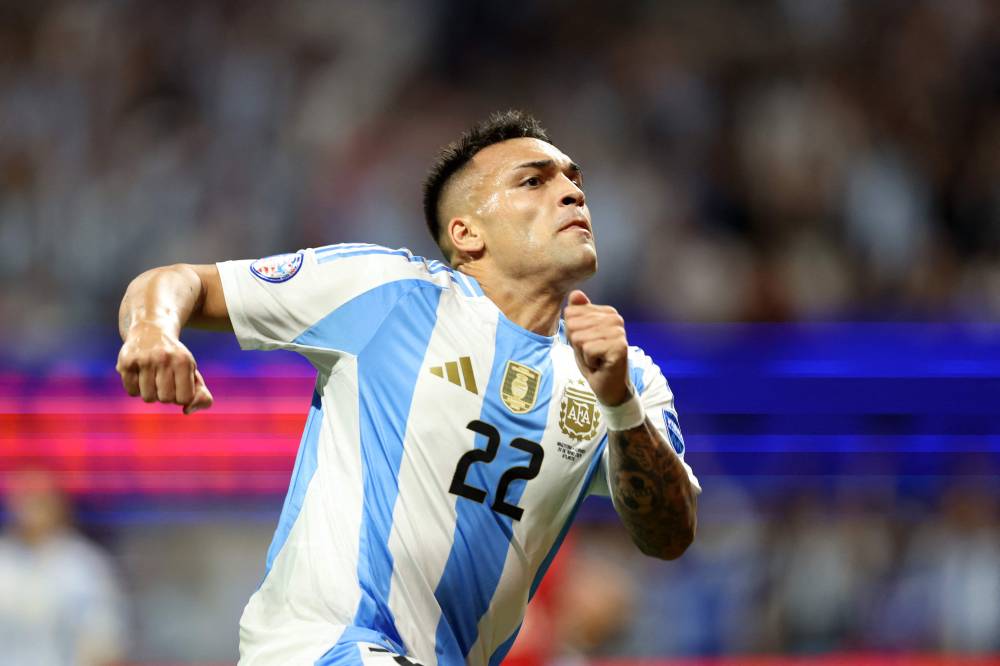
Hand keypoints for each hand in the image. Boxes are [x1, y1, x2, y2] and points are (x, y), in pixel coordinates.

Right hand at [116, 322, 213, 413]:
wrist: (150, 330)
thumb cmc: (175, 358)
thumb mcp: (192, 371)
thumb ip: (201, 394)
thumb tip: (187, 411)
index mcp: (184, 361)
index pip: (184, 398)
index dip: (181, 396)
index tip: (179, 385)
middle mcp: (164, 358)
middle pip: (165, 399)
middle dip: (166, 395)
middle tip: (164, 380)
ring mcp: (144, 360)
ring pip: (148, 398)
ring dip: (150, 393)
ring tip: (152, 377)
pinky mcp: (126, 362)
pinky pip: (132, 392)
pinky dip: (136, 389)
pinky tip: (140, 375)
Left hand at [564, 290, 630, 405]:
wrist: (609, 386)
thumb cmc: (594, 360)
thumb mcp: (579, 335)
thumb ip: (577, 314)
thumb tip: (575, 293)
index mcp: (607, 312)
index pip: (570, 313)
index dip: (572, 333)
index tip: (587, 344)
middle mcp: (615, 318)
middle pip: (573, 325)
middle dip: (577, 344)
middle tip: (591, 354)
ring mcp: (618, 332)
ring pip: (579, 337)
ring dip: (583, 354)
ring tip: (596, 359)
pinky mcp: (619, 347)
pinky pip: (588, 349)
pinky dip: (589, 361)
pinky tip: (600, 364)